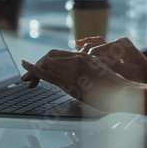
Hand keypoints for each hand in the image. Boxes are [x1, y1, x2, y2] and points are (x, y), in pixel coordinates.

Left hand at [21, 50, 142, 112]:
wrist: (121, 92)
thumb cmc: (113, 88)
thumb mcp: (99, 74)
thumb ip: (87, 72)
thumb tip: (77, 77)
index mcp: (83, 57)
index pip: (57, 54)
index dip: (44, 61)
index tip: (38, 71)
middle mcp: (76, 59)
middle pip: (49, 56)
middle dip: (36, 65)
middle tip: (28, 79)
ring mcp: (72, 68)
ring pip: (45, 62)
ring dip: (33, 70)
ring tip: (25, 80)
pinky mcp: (68, 79)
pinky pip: (45, 73)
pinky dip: (32, 69)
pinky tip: (25, 69)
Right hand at [76, 37, 146, 84]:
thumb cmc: (140, 77)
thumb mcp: (122, 71)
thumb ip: (107, 65)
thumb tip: (91, 59)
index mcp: (121, 44)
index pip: (99, 48)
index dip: (87, 54)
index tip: (78, 59)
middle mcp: (120, 42)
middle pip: (98, 42)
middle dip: (86, 44)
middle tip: (73, 44)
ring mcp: (120, 46)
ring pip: (100, 43)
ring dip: (89, 45)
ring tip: (75, 44)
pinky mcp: (119, 51)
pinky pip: (104, 48)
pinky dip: (95, 49)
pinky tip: (85, 51)